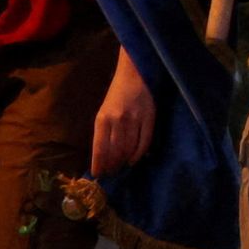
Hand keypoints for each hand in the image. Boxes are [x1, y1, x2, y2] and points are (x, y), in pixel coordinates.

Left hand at [88, 49, 153, 176]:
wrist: (134, 73)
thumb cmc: (117, 94)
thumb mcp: (104, 112)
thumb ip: (103, 133)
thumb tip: (102, 158)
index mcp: (102, 119)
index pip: (100, 150)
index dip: (99, 165)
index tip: (99, 175)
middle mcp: (117, 120)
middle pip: (115, 152)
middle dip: (112, 166)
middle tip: (112, 172)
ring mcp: (134, 119)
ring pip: (129, 149)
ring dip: (125, 162)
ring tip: (122, 166)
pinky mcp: (149, 118)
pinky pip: (144, 142)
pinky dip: (138, 154)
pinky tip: (134, 158)